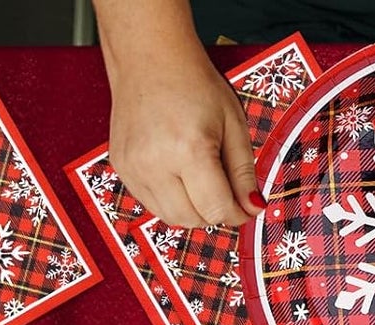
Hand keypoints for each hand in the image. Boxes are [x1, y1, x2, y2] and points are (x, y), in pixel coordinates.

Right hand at [100, 0, 259, 229]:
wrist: (148, 55)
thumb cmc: (192, 82)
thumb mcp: (232, 123)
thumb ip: (244, 171)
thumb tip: (252, 208)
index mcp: (187, 148)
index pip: (215, 209)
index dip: (235, 213)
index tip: (243, 207)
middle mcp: (155, 162)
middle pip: (193, 220)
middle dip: (212, 212)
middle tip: (221, 185)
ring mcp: (134, 167)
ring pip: (171, 217)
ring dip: (191, 208)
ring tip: (197, 175)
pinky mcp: (122, 168)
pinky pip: (151, 203)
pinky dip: (170, 198)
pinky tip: (176, 171)